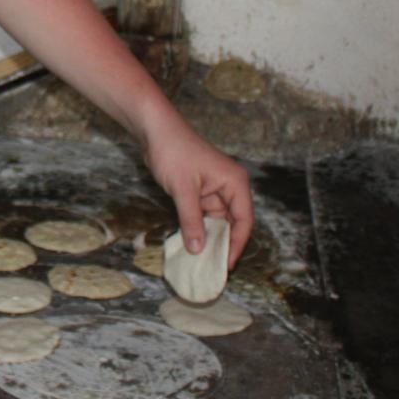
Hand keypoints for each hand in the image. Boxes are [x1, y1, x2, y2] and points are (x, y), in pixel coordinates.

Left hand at [142, 120, 252, 269]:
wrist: (154, 130)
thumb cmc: (173, 152)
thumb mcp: (183, 190)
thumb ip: (191, 220)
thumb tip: (198, 249)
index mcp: (235, 183)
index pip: (244, 221)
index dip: (237, 244)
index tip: (227, 265)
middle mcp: (230, 186)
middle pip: (233, 223)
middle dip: (223, 245)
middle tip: (213, 268)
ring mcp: (215, 188)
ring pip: (217, 221)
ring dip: (209, 238)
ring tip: (201, 262)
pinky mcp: (200, 190)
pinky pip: (204, 215)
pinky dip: (198, 228)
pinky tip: (191, 244)